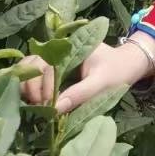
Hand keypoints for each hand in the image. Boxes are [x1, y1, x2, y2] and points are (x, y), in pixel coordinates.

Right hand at [18, 34, 154, 113]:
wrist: (127, 64)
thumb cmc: (117, 71)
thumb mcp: (101, 83)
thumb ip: (79, 94)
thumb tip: (54, 109)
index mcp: (70, 46)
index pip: (47, 65)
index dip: (43, 87)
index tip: (48, 106)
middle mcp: (58, 48)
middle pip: (32, 63)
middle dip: (31, 86)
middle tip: (39, 107)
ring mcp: (54, 57)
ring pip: (29, 66)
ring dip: (27, 85)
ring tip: (34, 105)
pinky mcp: (53, 67)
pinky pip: (35, 72)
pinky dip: (29, 85)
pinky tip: (32, 101)